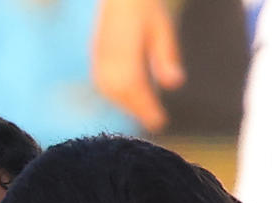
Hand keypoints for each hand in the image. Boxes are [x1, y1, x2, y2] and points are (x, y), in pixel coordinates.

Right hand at [90, 0, 185, 131]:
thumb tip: (176, 84)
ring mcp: (99, 59)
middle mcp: (108, 59)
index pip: (135, 88)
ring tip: (145, 112)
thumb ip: (166, 56)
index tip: (160, 121)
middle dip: (138, 110)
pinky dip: (117, 95)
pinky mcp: (96, 58)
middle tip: (156, 121)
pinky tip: (130, 98)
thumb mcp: (162, 29)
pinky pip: (104, 85)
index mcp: (125, 52)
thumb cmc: (146, 9)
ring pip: (111, 92)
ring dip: (127, 104)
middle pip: (122, 95)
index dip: (147, 108)